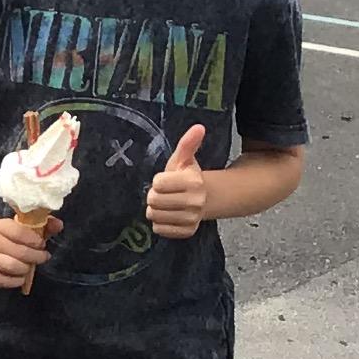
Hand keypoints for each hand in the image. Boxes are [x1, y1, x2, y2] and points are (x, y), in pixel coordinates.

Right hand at [0, 214, 52, 292]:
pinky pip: (2, 281)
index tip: (42, 244)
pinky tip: (20, 277)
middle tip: (42, 258)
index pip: (19, 232)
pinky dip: (15, 281)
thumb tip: (58, 225)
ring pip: (11, 267)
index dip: (35, 240)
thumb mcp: (29, 228)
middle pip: (18, 252)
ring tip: (29, 268)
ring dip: (25, 269)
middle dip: (35, 257)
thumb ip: (46, 225)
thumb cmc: (13, 239)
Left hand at [145, 125, 209, 239]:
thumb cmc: (186, 177)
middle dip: (154, 196)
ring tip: (167, 204)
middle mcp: (195, 202)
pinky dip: (160, 224)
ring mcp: (192, 218)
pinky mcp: (187, 232)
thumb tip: (199, 127)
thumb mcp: (184, 159)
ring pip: (155, 216)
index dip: (158, 181)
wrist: (204, 199)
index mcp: (194, 182)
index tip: (167, 180)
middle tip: (165, 193)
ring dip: (156, 210)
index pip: (157, 184)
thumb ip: (188, 144)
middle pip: (154, 201)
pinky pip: (159, 230)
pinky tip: (169, 216)